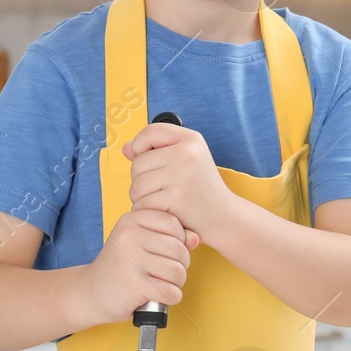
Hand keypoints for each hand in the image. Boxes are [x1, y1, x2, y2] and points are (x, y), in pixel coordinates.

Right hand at [80, 208, 199, 324]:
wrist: (89, 292)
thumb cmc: (121, 267)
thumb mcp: (141, 243)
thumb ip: (169, 237)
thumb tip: (195, 238)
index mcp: (131, 220)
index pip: (174, 223)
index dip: (179, 240)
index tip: (166, 252)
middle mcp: (130, 236)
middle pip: (179, 249)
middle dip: (180, 265)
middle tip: (165, 272)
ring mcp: (131, 260)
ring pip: (178, 271)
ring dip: (176, 283)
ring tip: (161, 283)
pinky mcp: (134, 284)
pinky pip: (170, 291)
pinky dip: (171, 297)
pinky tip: (159, 295)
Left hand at [124, 121, 235, 241]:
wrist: (224, 218)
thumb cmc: (200, 190)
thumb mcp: (185, 162)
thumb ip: (155, 152)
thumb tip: (126, 148)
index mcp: (191, 139)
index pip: (150, 132)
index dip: (140, 146)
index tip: (148, 161)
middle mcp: (187, 152)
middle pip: (138, 163)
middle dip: (142, 180)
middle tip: (164, 190)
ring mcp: (181, 175)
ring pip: (137, 186)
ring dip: (143, 199)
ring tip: (165, 201)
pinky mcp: (175, 198)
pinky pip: (142, 204)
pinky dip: (149, 212)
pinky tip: (166, 212)